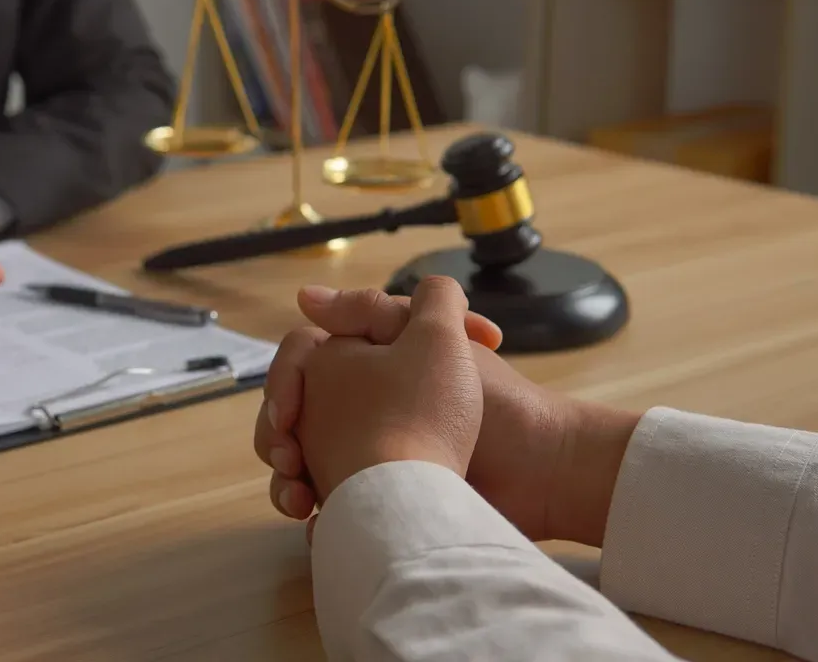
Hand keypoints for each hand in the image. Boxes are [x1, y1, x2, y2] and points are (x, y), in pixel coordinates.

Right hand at [294, 277, 484, 503]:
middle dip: (279, 439)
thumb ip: (372, 310)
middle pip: (290, 418)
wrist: (539, 474)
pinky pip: (328, 506)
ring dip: (287, 481)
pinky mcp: (382, 500)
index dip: (284, 386)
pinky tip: (318, 519)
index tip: (288, 412)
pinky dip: (317, 514)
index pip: (299, 367)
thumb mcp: (431, 340)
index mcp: (370, 368)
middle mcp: (362, 409)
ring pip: (298, 464)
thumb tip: (305, 298)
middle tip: (289, 457)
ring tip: (300, 497)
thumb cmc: (495, 406)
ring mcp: (368, 456)